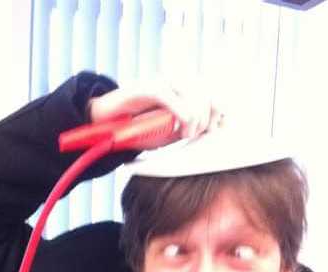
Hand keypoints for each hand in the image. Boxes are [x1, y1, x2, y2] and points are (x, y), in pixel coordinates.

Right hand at [88, 79, 222, 148]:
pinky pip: (174, 99)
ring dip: (196, 120)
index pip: (212, 91)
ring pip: (194, 97)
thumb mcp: (170, 131)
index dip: (220, 109)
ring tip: (186, 134)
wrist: (107, 123)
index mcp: (183, 87)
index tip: (216, 129)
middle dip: (206, 120)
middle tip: (194, 136)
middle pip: (206, 95)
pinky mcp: (149, 88)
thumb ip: (191, 127)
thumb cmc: (139, 129)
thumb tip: (216, 129)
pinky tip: (179, 130)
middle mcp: (175, 80)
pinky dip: (182, 117)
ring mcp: (162, 82)